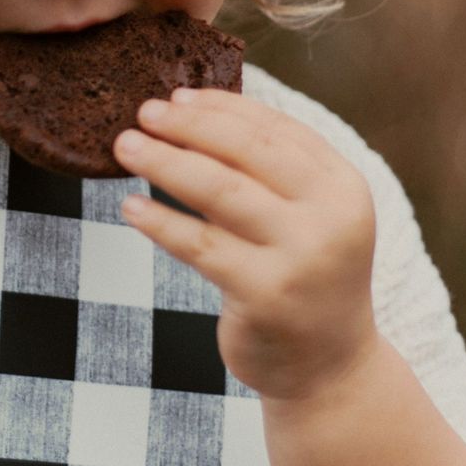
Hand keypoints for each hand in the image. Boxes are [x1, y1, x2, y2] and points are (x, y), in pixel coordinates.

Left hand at [113, 87, 380, 401]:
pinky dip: (161, 223)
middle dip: (189, 126)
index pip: (276, 129)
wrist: (330, 368)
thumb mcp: (303, 221)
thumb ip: (265, 177)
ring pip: (219, 192)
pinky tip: (131, 209)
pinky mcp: (266, 294)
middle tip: (141, 112)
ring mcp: (302, 256)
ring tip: (124, 147)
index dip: (222, 107)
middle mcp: (330, 215)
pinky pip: (200, 246)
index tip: (177, 97)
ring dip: (165, 163)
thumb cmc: (305, 281)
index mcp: (341, 186)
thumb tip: (193, 121)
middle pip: (247, 151)